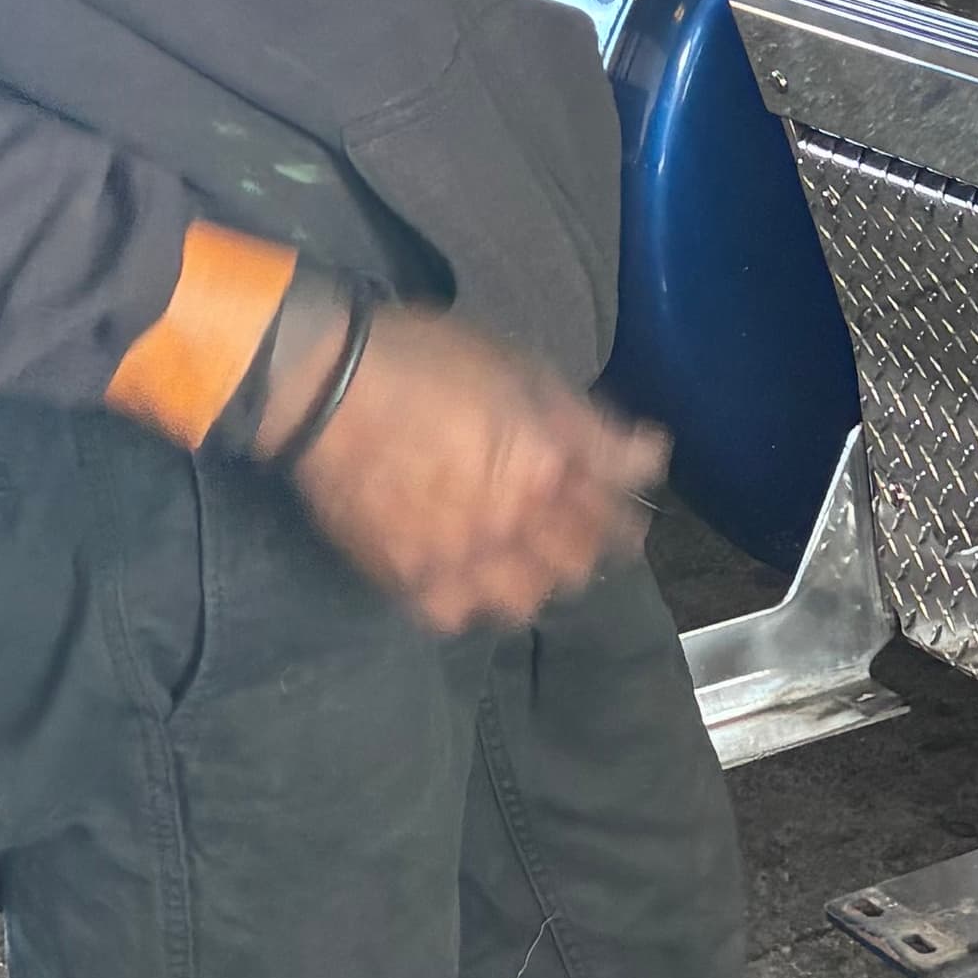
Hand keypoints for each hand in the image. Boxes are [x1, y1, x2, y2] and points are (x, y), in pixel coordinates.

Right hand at [274, 301, 666, 632]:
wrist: (324, 385)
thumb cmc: (429, 363)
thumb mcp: (523, 373)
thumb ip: (590, 425)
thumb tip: (653, 455)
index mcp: (546, 470)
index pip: (613, 521)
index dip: (624, 521)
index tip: (622, 518)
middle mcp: (510, 525)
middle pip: (573, 568)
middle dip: (580, 551)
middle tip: (566, 534)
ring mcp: (456, 558)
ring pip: (521, 600)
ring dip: (530, 583)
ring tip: (519, 561)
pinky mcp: (404, 577)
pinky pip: (453, 614)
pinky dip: (467, 602)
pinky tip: (464, 578)